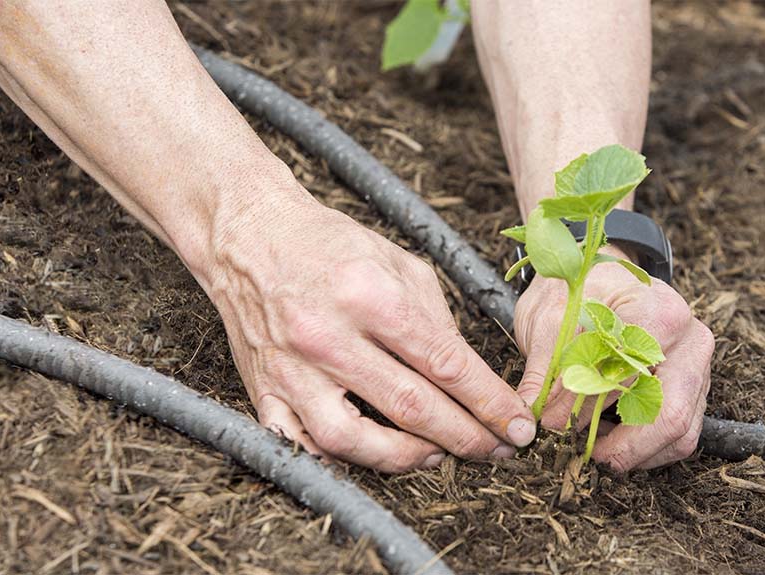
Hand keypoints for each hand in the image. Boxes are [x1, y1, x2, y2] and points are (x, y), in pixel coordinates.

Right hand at [196, 193, 535, 472]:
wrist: (248, 235)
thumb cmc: (326, 244)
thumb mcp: (397, 261)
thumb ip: (436, 319)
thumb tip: (469, 377)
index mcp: (368, 294)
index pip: (444, 363)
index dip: (488, 402)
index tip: (516, 427)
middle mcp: (327, 335)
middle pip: (410, 406)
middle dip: (465, 436)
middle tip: (495, 450)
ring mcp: (291, 368)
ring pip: (353, 440)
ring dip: (406, 458)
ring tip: (436, 454)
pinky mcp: (263, 389)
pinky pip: (301, 446)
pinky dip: (338, 461)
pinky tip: (370, 455)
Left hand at [514, 246, 713, 470]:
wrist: (600, 277)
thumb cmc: (576, 293)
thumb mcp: (550, 319)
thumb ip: (546, 369)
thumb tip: (534, 416)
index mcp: (659, 313)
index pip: (625, 377)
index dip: (584, 407)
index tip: (549, 424)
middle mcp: (691, 341)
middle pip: (668, 414)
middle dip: (621, 446)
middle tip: (582, 456)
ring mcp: (698, 367)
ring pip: (679, 431)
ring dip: (636, 452)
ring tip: (594, 452)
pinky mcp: (694, 389)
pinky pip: (681, 433)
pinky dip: (648, 449)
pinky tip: (613, 444)